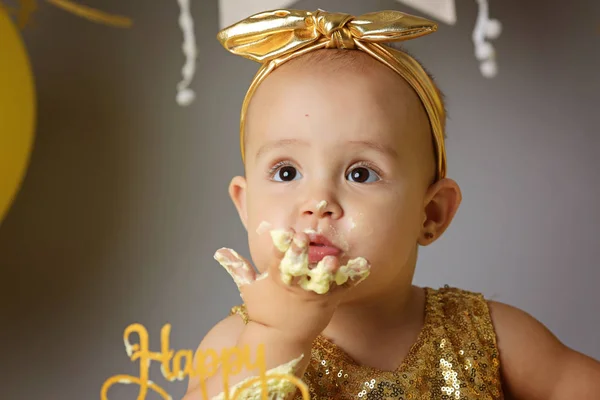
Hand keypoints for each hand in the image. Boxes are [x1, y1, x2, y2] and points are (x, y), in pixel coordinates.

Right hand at [214, 228, 369, 344]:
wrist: (280, 339)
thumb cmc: (265, 310)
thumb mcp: (249, 288)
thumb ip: (236, 266)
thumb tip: (219, 251)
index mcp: (275, 276)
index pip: (275, 258)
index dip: (280, 246)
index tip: (284, 233)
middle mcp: (294, 284)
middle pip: (297, 267)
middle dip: (300, 254)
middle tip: (305, 239)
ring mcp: (312, 293)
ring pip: (321, 279)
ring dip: (327, 270)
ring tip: (334, 260)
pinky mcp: (329, 300)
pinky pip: (342, 287)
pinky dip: (353, 277)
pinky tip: (364, 266)